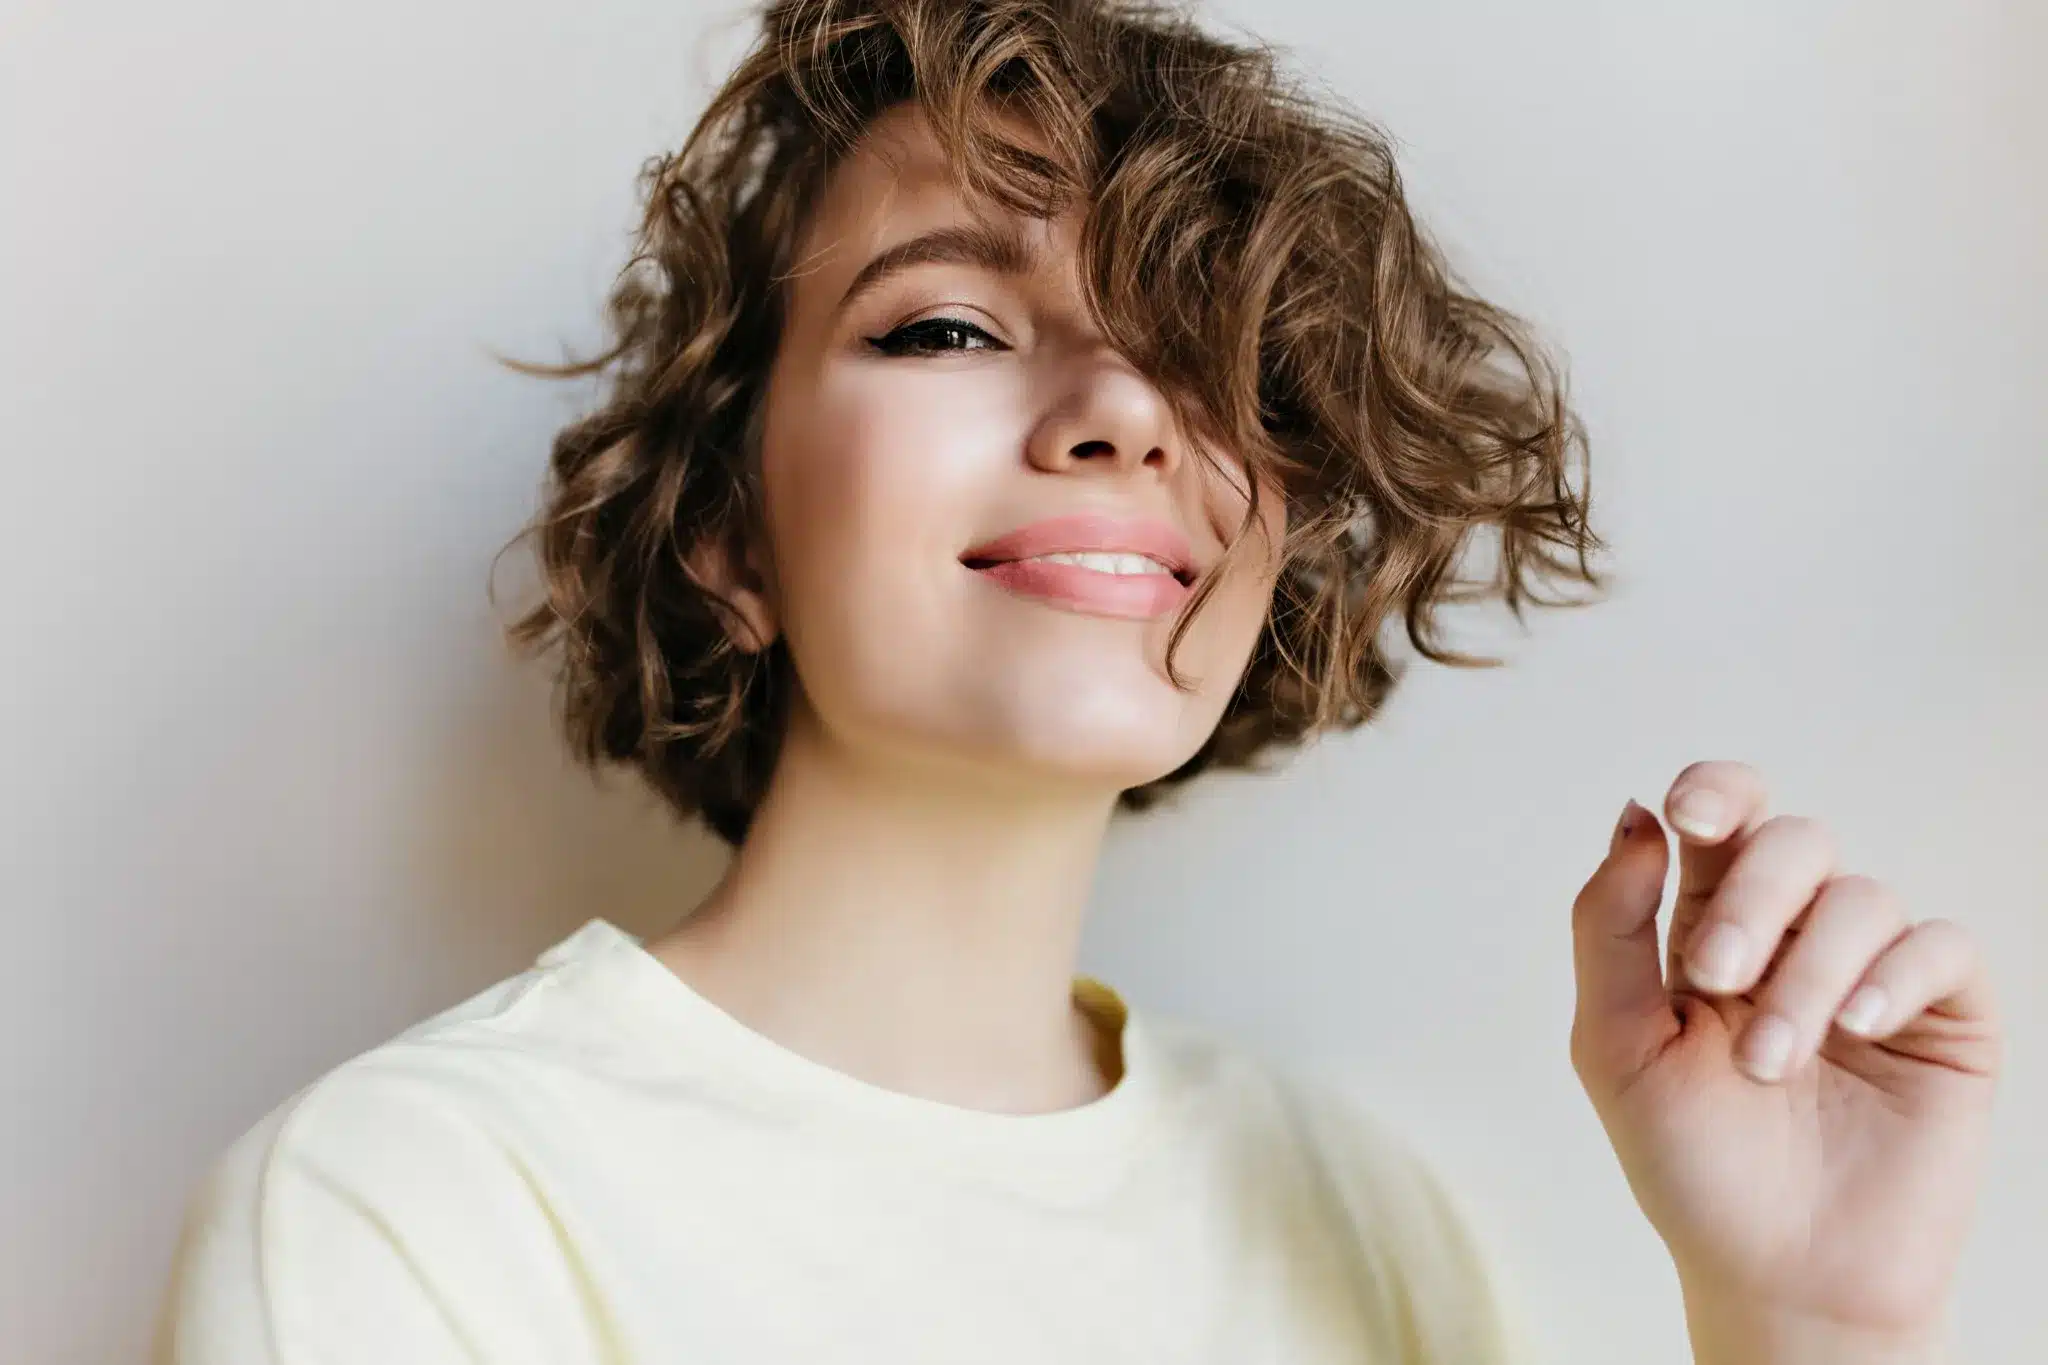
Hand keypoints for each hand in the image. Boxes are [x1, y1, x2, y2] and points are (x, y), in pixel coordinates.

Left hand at [1567, 760, 2001, 1352]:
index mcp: (1709, 929)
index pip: (1721, 819)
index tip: (1686, 814)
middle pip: (1790, 840)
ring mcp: (1871, 971)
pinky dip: (1893, 976)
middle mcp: (1794, 935)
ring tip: (1771, 1063)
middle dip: (1751, 899)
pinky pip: (1938, 944)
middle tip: (1717, 980)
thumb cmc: (1691, 1163)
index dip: (1712, 791)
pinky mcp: (1944, 1015)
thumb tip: (1633, 814)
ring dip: (1806, 974)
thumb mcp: (1615, 1044)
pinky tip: (1858, 1029)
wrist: (1781, 1272)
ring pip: (1859, 896)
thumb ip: (1610, 924)